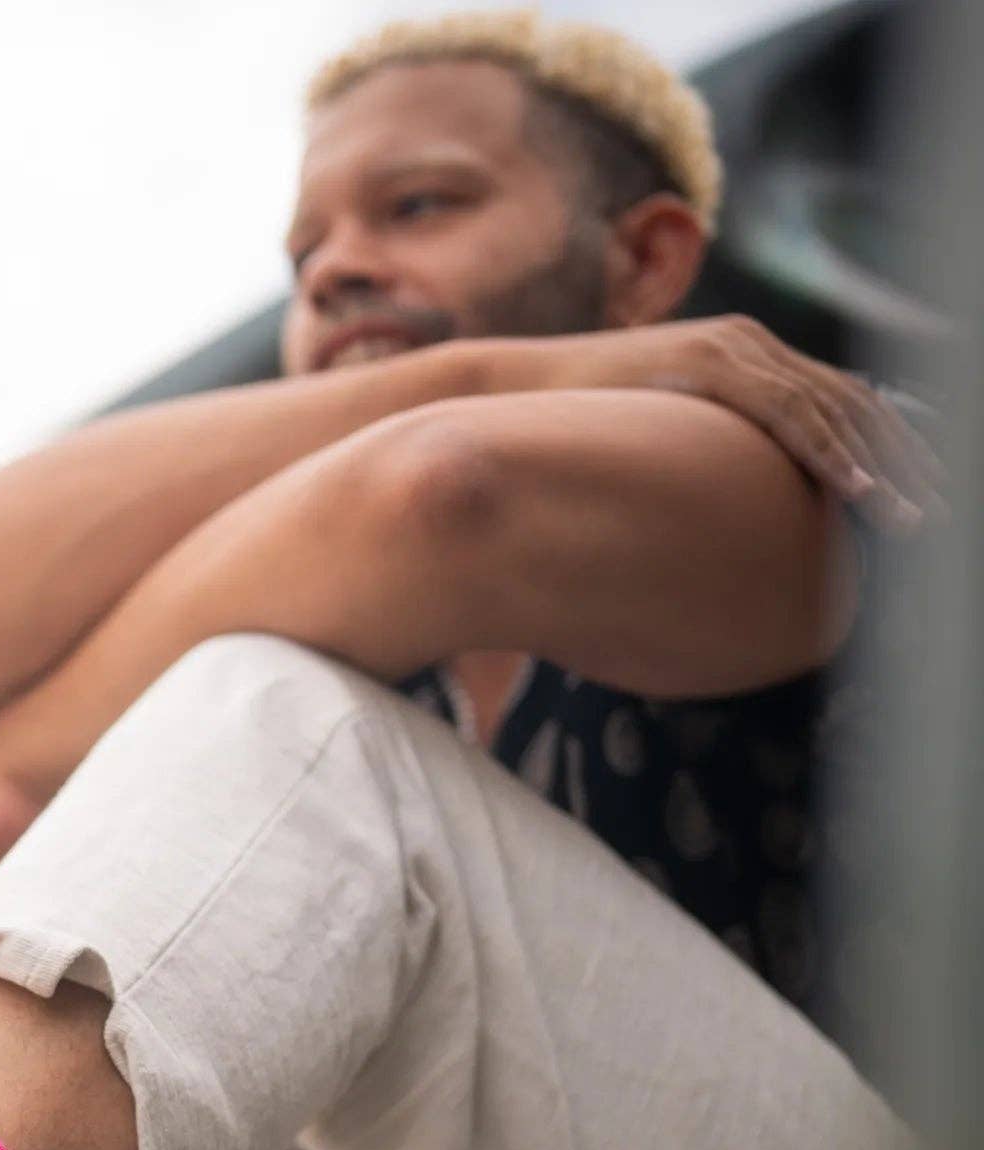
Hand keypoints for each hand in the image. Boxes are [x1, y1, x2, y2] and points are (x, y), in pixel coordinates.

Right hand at [539, 316, 942, 532]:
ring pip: (832, 404)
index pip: (838, 398)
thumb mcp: (652, 437)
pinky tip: (853, 487)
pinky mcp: (705, 362)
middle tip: (931, 510)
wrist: (511, 392)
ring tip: (904, 512)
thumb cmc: (571, 426)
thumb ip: (697, 452)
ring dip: (877, 462)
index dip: (887, 444)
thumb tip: (719, 508)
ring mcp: (730, 348)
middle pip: (853, 398)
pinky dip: (827, 449)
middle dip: (902, 457)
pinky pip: (785, 409)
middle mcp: (748, 343)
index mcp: (743, 358)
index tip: (916, 491)